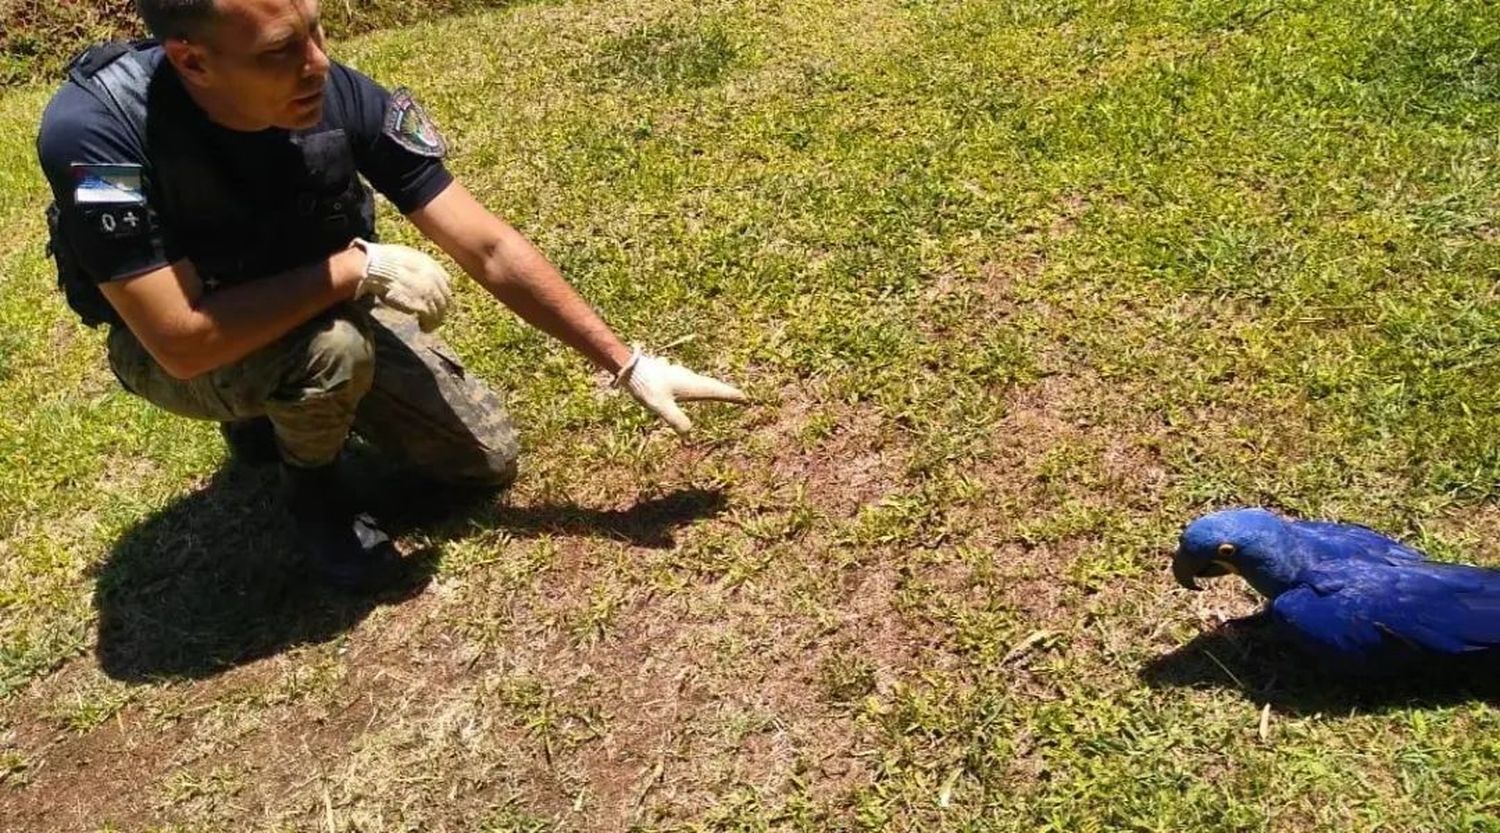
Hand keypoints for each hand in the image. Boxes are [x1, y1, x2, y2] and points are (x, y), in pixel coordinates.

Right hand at [351, 239, 452, 331]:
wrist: (375, 268)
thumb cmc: (380, 261)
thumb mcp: (403, 257)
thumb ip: (412, 266)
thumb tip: (409, 273)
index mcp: (429, 264)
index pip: (445, 281)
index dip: (441, 292)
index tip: (435, 299)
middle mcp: (434, 277)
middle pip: (444, 297)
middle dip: (440, 308)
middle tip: (433, 317)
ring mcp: (430, 291)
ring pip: (440, 310)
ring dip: (435, 319)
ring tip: (427, 326)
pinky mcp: (423, 304)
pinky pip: (431, 318)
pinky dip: (428, 324)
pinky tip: (423, 328)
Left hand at [614, 348, 748, 433]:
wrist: (630, 367)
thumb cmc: (647, 386)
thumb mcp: (662, 407)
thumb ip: (676, 420)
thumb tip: (688, 434)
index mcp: (692, 385)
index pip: (717, 391)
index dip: (732, 395)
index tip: (745, 398)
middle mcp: (689, 378)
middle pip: (712, 385)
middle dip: (725, 391)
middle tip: (738, 396)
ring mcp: (679, 374)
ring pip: (699, 381)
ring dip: (710, 386)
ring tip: (717, 391)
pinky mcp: (670, 373)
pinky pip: (687, 380)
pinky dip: (693, 384)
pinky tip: (688, 383)